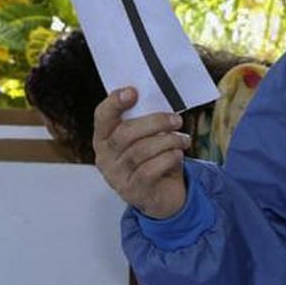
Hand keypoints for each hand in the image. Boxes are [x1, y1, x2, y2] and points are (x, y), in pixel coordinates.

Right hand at [93, 87, 189, 218]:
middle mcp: (105, 156)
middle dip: (155, 122)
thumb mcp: (147, 136)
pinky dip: (167, 159)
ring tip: (183, 139)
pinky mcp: (132, 191)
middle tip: (177, 120)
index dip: (115, 102)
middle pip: (125, 134)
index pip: (102, 116)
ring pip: (140, 151)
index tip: (133, 91)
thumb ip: (147, 118)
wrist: (162, 193)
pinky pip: (149, 171)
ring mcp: (116, 176)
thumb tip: (161, 96)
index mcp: (104, 137)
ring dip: (168, 141)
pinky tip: (178, 154)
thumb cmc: (154, 157)